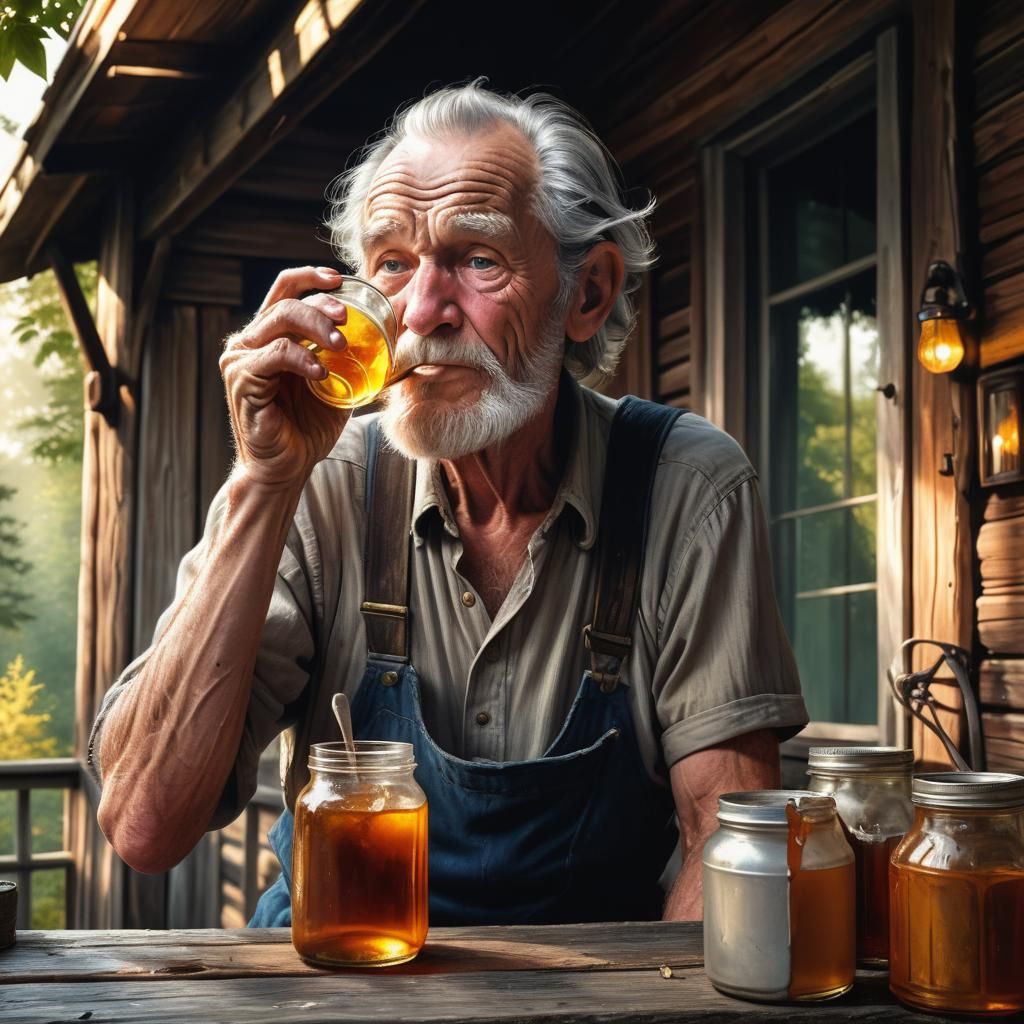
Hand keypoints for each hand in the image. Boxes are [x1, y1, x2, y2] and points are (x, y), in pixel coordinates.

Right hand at [220, 266, 350, 489]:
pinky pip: (274, 355)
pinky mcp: (241, 380)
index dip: (310, 276)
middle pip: (285, 300)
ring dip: (316, 327)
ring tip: (342, 345)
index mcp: (269, 336)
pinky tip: (321, 373)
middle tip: (348, 319)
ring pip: (280, 320)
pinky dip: (301, 358)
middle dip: (321, 303)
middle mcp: (249, 342)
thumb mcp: (337, 383)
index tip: (340, 280)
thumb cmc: (308, 427)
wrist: (286, 468)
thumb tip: (390, 335)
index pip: (284, 289)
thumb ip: (348, 358)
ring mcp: (241, 359)